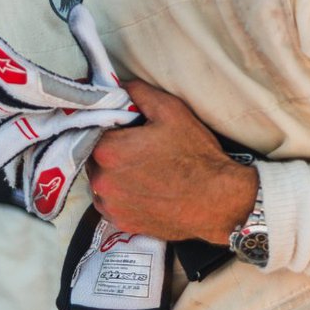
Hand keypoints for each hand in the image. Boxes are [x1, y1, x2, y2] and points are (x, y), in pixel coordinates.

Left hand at [87, 80, 258, 244]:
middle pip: (95, 155)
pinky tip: (144, 187)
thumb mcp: (171, 111)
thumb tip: (119, 86)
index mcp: (108, 150)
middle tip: (140, 147)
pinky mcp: (120, 223)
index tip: (128, 126)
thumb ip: (139, 93)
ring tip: (144, 169)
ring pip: (101, 180)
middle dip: (112, 149)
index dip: (112, 125)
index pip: (95, 128)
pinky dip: (121, 193)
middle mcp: (101, 180)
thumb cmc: (194, 154)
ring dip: (114, 172)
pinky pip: (110, 202)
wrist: (214, 200)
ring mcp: (110, 205)